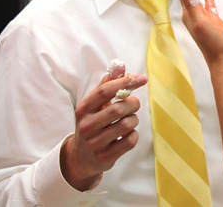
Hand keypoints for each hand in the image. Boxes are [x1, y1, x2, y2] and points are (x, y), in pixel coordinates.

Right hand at [61, 72, 147, 190]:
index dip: (125, 82)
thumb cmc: (92, 124)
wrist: (80, 157)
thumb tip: (120, 65)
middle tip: (135, 103)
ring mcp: (95, 143)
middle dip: (133, 103)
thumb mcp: (94, 105)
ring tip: (130, 119)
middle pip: (118, 109)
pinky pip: (130, 141)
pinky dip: (134, 134)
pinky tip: (128, 134)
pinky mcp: (106, 157)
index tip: (141, 78)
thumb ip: (106, 85)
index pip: (104, 91)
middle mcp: (87, 126)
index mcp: (83, 109)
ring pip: (127, 125)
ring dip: (134, 119)